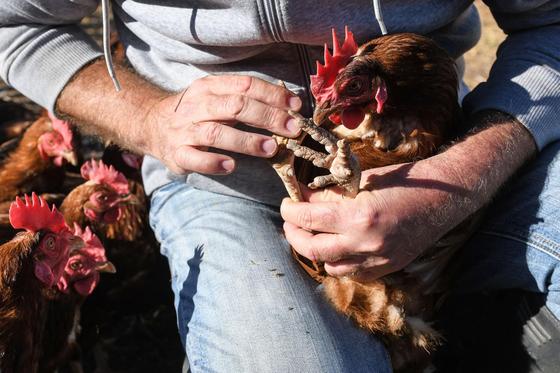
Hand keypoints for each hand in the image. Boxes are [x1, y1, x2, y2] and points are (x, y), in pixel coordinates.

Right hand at [145, 75, 301, 174]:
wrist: (150, 125)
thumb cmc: (196, 113)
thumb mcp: (216, 97)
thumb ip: (246, 99)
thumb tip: (288, 108)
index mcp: (209, 87)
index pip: (245, 86)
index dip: (273, 95)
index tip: (295, 106)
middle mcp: (196, 105)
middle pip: (235, 106)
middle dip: (267, 117)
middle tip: (292, 129)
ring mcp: (184, 130)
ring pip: (216, 132)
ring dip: (246, 141)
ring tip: (271, 149)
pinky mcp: (176, 154)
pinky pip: (194, 158)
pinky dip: (213, 162)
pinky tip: (231, 166)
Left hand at [281, 115, 535, 280]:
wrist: (444, 197)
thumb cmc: (404, 181)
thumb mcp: (363, 181)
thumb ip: (332, 194)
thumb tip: (303, 199)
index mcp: (360, 216)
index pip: (309, 219)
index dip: (290, 211)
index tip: (286, 204)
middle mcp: (367, 244)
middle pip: (313, 249)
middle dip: (294, 234)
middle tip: (290, 221)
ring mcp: (378, 261)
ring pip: (331, 267)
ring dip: (316, 251)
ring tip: (312, 234)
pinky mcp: (387, 268)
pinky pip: (353, 273)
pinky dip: (339, 262)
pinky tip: (338, 246)